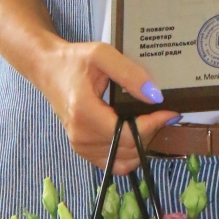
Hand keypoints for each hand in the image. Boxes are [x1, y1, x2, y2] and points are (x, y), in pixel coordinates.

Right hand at [40, 39, 179, 172]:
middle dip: (151, 132)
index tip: (170, 111)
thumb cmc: (74, 60)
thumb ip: (129, 73)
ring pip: (123, 159)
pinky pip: (114, 163)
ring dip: (142, 143)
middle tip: (162, 111)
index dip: (153, 125)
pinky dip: (129, 152)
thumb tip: (155, 96)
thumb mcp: (102, 54)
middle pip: (128, 149)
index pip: (127, 134)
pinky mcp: (83, 150)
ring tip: (150, 120)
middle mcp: (80, 136)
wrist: (48, 69)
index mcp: (84, 112)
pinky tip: (135, 131)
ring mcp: (80, 146)